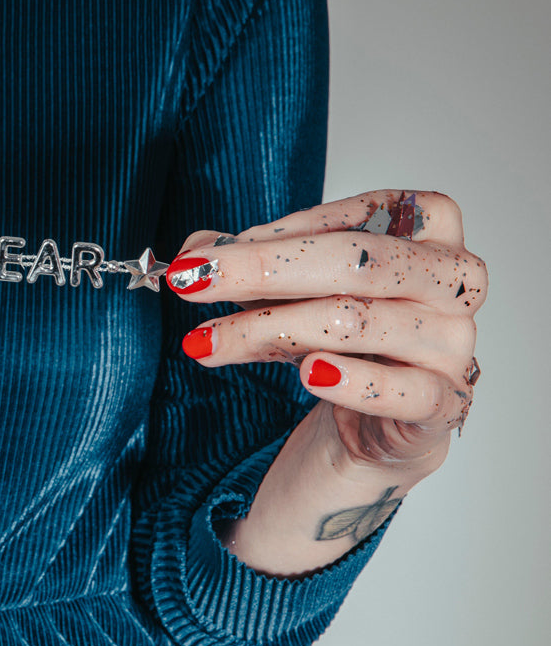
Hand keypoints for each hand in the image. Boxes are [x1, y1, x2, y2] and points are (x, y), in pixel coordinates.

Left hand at [165, 189, 485, 477]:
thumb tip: (192, 254)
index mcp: (431, 230)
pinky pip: (404, 390)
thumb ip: (247, 264)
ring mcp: (454, 343)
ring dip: (267, 328)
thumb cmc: (339, 343)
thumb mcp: (288, 292)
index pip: (359, 216)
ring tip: (206, 342)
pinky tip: (309, 374)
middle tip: (191, 282)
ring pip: (358, 323)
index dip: (280, 232)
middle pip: (359, 263)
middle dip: (262, 270)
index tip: (209, 253)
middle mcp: (453, 280)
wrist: (372, 430)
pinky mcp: (445, 405)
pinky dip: (353, 381)